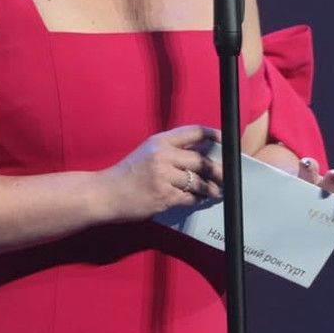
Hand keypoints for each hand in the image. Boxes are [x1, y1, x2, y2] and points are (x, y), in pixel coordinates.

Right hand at [99, 125, 223, 222]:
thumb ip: (170, 151)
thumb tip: (200, 156)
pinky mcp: (165, 196)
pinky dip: (197, 200)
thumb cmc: (127, 173)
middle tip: (227, 176)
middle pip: (201, 161)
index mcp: (159, 141)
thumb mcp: (147, 153)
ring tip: (217, 192)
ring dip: (211, 189)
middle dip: (218, 170)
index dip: (213, 135)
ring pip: (199, 182)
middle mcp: (162, 156)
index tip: (226, 140)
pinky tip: (200, 200)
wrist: (107, 192)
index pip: (193, 132)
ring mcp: (164, 177)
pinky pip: (190, 198)